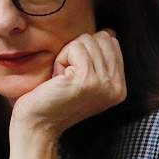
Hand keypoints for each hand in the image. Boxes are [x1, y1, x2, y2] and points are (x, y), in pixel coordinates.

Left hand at [10, 29, 127, 141]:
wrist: (38, 126)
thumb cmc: (53, 100)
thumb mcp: (86, 81)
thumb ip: (101, 60)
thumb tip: (110, 32)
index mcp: (120, 87)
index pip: (112, 43)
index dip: (87, 51)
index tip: (76, 76)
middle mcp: (117, 87)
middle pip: (102, 39)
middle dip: (78, 51)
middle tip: (68, 77)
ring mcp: (104, 84)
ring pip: (87, 41)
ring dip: (68, 56)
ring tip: (62, 79)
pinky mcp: (87, 80)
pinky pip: (75, 48)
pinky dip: (61, 59)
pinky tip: (58, 78)